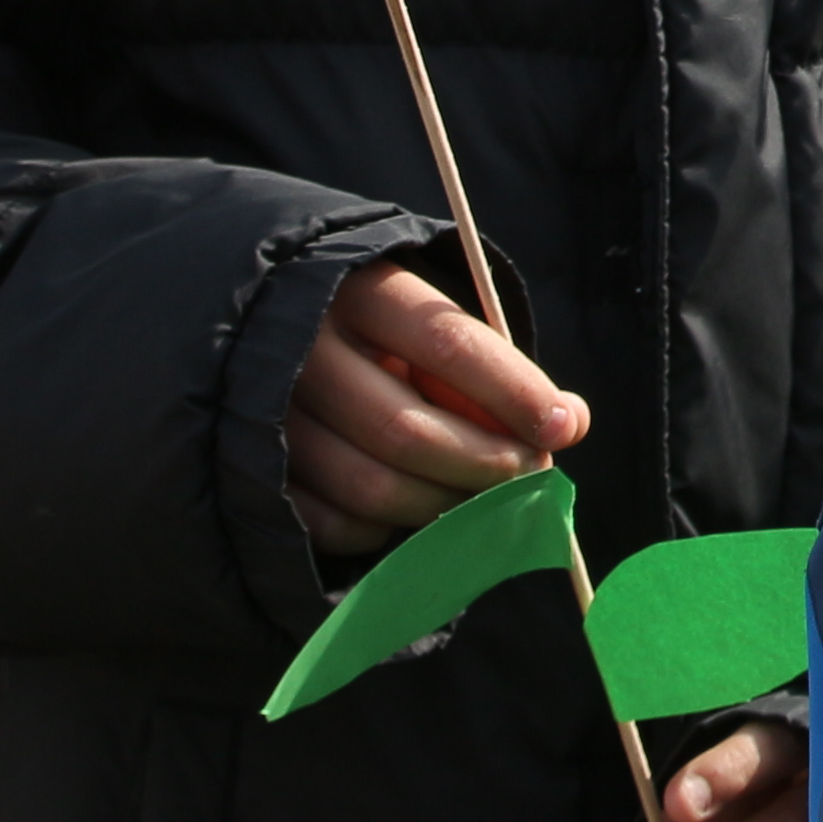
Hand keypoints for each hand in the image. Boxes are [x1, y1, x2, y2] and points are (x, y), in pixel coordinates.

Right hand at [287, 262, 583, 554]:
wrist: (262, 323)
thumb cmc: (376, 326)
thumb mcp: (426, 317)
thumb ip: (494, 363)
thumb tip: (568, 423)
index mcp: (356, 291)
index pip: (447, 343)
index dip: (513, 391)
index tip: (561, 426)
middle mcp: (302, 352)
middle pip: (407, 430)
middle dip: (485, 464)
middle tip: (530, 474)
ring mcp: (268, 418)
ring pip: (372, 487)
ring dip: (446, 506)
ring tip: (482, 498)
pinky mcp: (255, 473)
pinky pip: (335, 524)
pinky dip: (389, 530)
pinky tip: (414, 507)